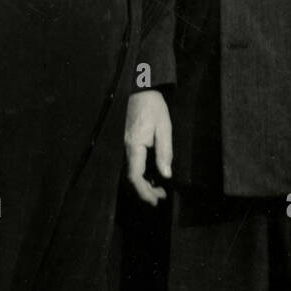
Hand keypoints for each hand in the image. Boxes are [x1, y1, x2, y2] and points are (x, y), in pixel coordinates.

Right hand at [124, 89, 172, 205]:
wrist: (141, 89)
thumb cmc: (153, 107)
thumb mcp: (164, 128)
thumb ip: (164, 152)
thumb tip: (166, 175)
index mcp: (134, 146)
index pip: (135, 176)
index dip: (144, 191)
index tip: (156, 200)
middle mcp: (126, 147)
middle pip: (131, 177)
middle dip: (145, 190)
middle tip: (161, 196)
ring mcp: (125, 145)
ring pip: (130, 171)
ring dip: (143, 183)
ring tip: (159, 188)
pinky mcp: (127, 141)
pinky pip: (131, 163)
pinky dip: (140, 173)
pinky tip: (151, 174)